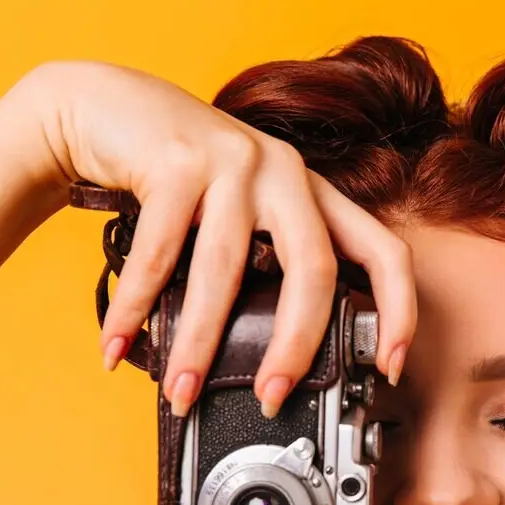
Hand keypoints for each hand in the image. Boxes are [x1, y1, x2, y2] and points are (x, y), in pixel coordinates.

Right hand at [22, 60, 414, 414]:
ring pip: (226, 273)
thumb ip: (266, 270)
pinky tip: (119, 348)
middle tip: (272, 397)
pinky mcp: (175, 160)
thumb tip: (270, 361)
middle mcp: (285, 173)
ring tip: (181, 392)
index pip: (384, 252)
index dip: (399, 311)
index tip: (391, 368)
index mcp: (314, 194)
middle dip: (296, 346)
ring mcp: (233, 162)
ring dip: (198, 344)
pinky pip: (156, 257)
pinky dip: (133, 311)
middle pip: (314, 271)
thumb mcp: (242, 217)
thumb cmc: (180, 178)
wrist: (106, 106)